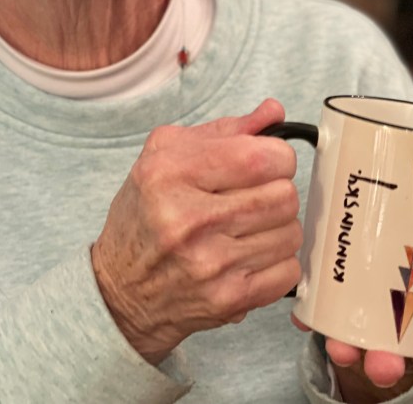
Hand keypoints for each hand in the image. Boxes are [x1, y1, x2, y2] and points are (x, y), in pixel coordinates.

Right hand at [91, 99, 301, 363]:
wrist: (120, 289)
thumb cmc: (145, 214)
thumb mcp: (166, 155)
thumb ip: (225, 130)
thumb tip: (274, 112)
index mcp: (171, 172)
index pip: (261, 156)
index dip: (276, 156)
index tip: (265, 162)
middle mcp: (188, 218)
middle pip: (284, 194)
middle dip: (276, 191)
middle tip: (253, 196)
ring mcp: (209, 263)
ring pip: (291, 232)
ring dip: (277, 228)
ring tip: (248, 227)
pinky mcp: (228, 299)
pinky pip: (289, 271)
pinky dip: (277, 262)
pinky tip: (249, 255)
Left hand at [321, 248, 412, 399]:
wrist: (381, 248)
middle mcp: (395, 333)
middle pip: (392, 356)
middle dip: (388, 365)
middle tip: (384, 367)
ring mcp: (362, 322)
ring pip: (354, 342)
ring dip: (346, 348)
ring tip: (340, 349)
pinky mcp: (332, 305)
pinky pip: (318, 315)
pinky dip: (311, 318)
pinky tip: (304, 318)